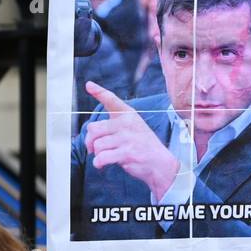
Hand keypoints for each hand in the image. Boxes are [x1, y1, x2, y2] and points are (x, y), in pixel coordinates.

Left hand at [83, 81, 179, 199]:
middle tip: (93, 148)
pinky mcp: (126, 153)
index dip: (98, 91)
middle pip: (94, 128)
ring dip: (97, 154)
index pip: (111, 99)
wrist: (161, 163)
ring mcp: (127, 138)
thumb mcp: (135, 127)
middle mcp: (127, 123)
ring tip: (104, 157)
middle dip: (89, 141)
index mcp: (129, 114)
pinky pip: (101, 157)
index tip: (89, 85)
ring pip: (97, 145)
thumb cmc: (144, 146)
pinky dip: (98, 163)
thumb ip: (115, 124)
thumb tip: (91, 132)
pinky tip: (102, 164)